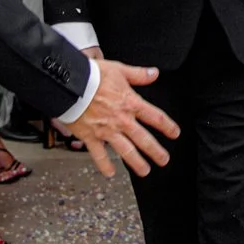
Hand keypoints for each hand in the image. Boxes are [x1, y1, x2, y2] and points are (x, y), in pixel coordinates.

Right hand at [63, 59, 178, 177]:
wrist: (69, 84)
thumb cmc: (92, 75)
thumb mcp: (119, 70)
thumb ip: (138, 74)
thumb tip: (153, 73)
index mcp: (130, 103)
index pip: (155, 117)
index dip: (167, 126)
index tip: (174, 133)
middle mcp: (121, 120)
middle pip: (143, 139)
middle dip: (156, 151)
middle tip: (164, 160)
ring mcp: (106, 130)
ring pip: (125, 150)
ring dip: (136, 162)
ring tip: (145, 171)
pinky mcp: (90, 137)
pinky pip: (99, 154)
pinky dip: (104, 165)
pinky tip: (110, 173)